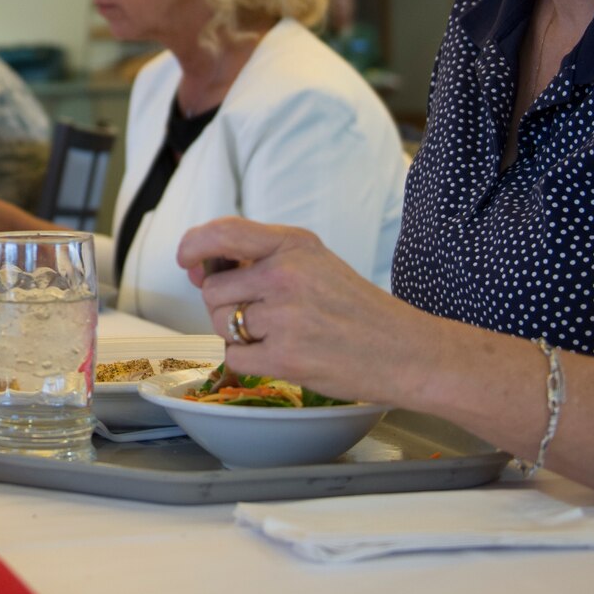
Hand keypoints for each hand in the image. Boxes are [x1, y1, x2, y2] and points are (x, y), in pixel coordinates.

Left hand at [176, 216, 434, 404]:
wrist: (407, 351)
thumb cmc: (357, 309)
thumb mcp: (315, 263)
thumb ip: (261, 258)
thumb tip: (199, 270)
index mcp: (294, 244)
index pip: (223, 232)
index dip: (194, 245)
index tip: (187, 260)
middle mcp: (285, 274)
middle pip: (214, 289)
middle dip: (227, 305)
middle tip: (265, 314)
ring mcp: (285, 316)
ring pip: (221, 324)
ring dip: (239, 334)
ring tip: (281, 334)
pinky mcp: (285, 357)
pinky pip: (235, 357)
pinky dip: (249, 361)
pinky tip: (282, 355)